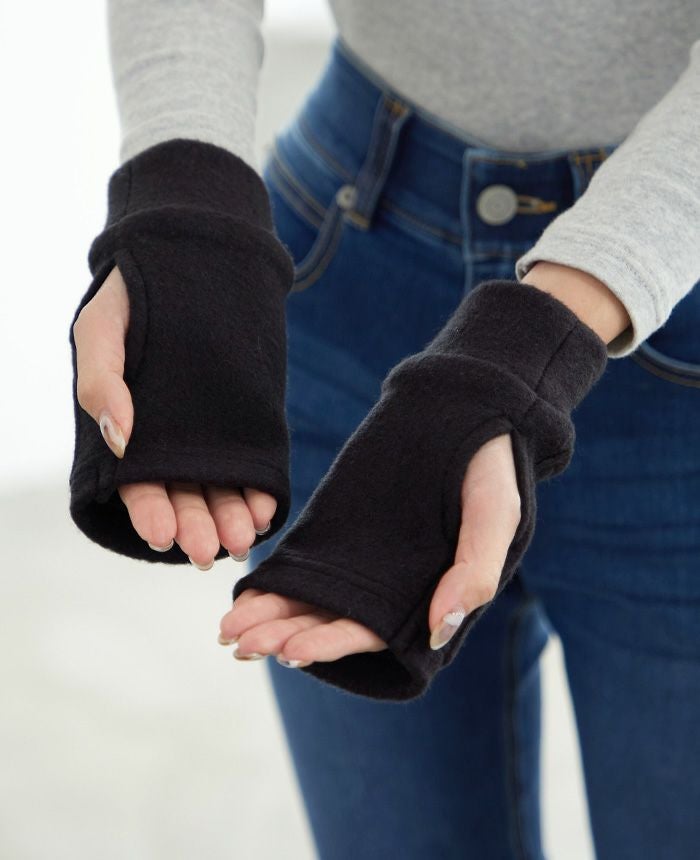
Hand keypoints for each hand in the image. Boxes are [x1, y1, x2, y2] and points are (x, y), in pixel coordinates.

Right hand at [71, 264, 276, 567]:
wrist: (185, 260)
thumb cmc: (129, 298)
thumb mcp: (100, 332)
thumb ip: (101, 382)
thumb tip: (120, 438)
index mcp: (131, 430)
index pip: (138, 484)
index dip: (149, 511)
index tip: (163, 534)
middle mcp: (170, 440)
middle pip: (183, 494)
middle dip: (194, 525)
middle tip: (206, 552)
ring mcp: (208, 433)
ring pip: (219, 486)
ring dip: (228, 516)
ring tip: (240, 539)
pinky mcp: (241, 420)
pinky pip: (252, 461)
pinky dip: (258, 488)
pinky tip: (265, 508)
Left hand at [219, 432, 519, 663]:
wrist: (470, 409)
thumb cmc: (494, 468)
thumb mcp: (497, 516)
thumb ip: (473, 573)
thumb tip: (438, 633)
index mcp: (426, 592)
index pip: (372, 632)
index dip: (331, 645)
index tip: (290, 654)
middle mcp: (390, 582)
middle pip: (330, 620)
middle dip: (285, 635)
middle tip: (239, 644)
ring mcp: (365, 553)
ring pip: (311, 595)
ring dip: (271, 614)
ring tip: (228, 629)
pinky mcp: (346, 524)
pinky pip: (307, 557)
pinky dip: (277, 576)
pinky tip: (246, 589)